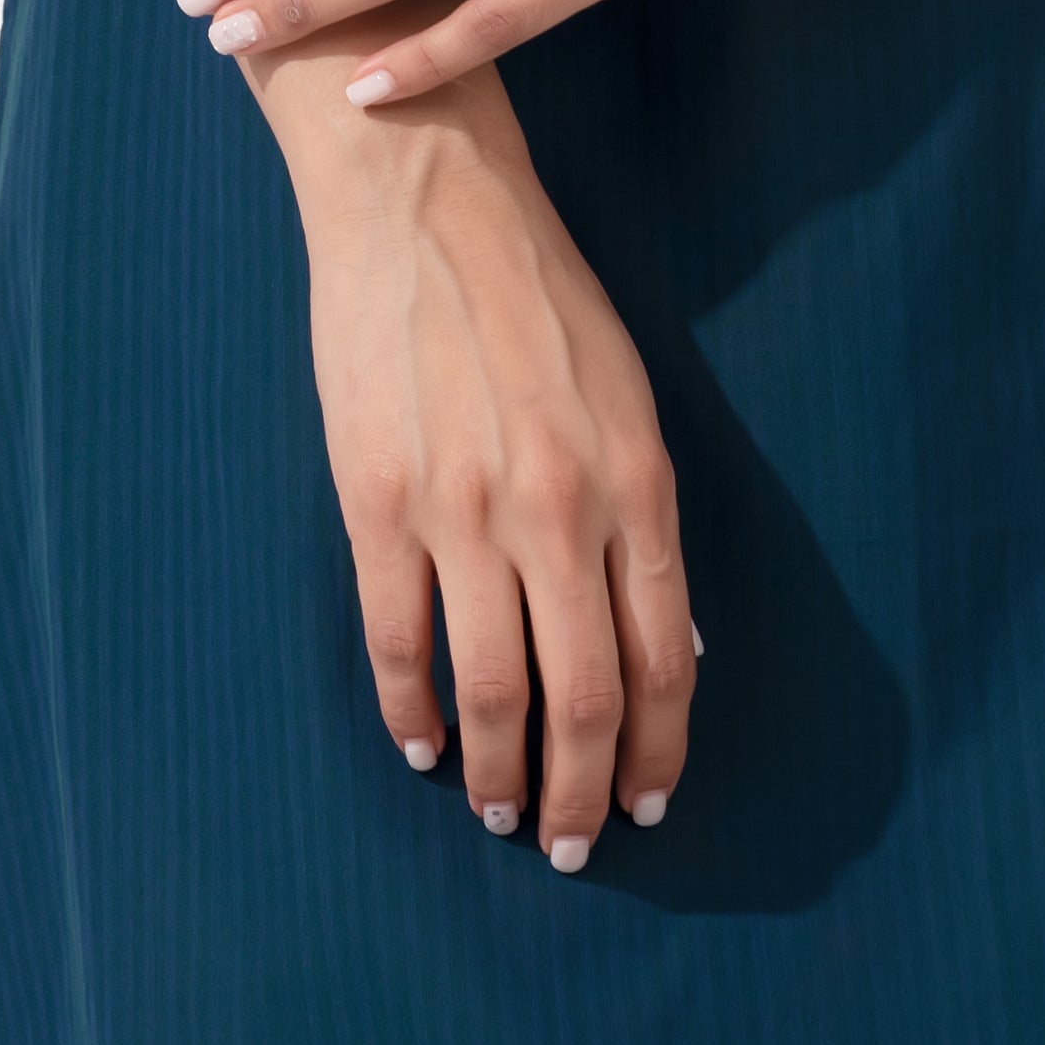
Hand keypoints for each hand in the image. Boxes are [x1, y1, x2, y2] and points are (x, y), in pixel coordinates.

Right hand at [281, 67, 695, 863]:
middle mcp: (559, 509)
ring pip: (492, 691)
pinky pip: (400, 645)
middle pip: (582, 697)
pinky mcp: (379, 504)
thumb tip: (665, 639)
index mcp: (635, 478)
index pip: (664, 656)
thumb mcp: (626, 394)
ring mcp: (464, 512)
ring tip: (499, 810)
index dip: (657, 746)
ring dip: (500, 774)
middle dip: (580, 791)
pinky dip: (413, 715)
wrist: (423, 201)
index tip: (646, 802)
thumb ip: (643, 516)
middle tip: (569, 843)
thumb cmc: (535, 291)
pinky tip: (423, 747)